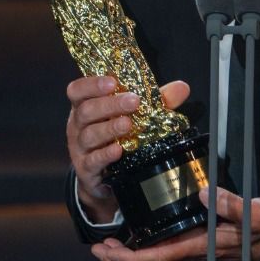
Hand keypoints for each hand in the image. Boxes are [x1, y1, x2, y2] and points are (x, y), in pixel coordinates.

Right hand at [66, 75, 189, 222]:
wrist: (105, 178)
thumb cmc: (119, 138)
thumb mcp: (135, 116)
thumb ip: (157, 100)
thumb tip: (182, 88)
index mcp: (85, 106)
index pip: (77, 90)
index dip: (91, 84)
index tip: (112, 82)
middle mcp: (77, 126)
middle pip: (86, 111)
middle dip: (109, 105)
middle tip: (133, 102)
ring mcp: (79, 149)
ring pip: (89, 135)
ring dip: (109, 129)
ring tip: (128, 125)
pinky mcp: (86, 170)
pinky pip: (92, 161)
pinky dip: (105, 155)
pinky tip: (118, 150)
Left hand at [90, 187, 259, 260]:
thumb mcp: (254, 212)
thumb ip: (232, 204)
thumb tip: (206, 193)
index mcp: (197, 246)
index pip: (155, 258)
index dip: (127, 257)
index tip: (107, 249)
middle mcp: (190, 254)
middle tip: (98, 248)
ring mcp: (191, 252)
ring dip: (127, 258)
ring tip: (108, 245)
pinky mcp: (194, 245)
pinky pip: (161, 254)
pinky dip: (142, 251)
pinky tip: (135, 238)